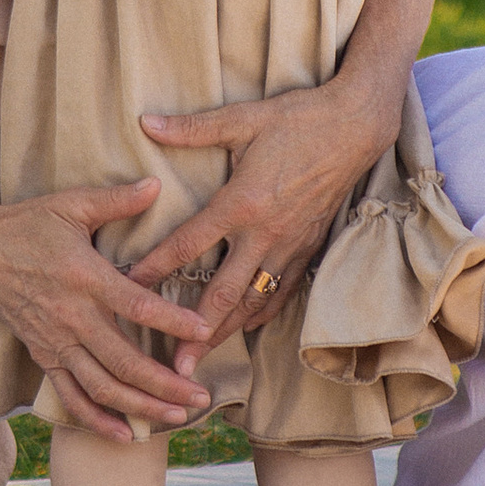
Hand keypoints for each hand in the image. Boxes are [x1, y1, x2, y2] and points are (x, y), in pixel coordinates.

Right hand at [0, 179, 216, 442]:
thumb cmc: (28, 225)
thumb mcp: (71, 204)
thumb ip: (117, 200)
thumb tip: (156, 183)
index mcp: (85, 277)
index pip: (136, 305)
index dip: (172, 322)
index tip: (204, 331)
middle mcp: (72, 317)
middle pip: (124, 362)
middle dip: (166, 384)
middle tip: (202, 396)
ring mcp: (57, 342)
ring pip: (102, 387)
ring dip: (141, 407)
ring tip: (178, 416)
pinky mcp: (44, 357)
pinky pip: (71, 397)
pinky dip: (98, 421)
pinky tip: (126, 435)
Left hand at [125, 71, 395, 352]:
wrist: (356, 126)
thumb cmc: (298, 118)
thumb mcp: (243, 118)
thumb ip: (193, 128)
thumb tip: (147, 123)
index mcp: (242, 202)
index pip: (189, 244)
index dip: (156, 267)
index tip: (128, 290)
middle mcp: (265, 233)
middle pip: (225, 294)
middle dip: (197, 333)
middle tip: (174, 367)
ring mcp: (290, 245)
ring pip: (255, 301)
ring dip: (227, 331)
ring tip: (203, 358)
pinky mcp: (309, 247)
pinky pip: (283, 290)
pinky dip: (263, 313)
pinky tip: (247, 326)